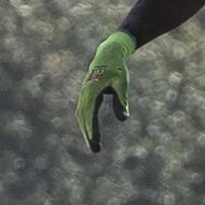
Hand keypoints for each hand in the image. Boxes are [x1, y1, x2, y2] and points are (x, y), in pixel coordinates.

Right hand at [77, 29, 135, 153]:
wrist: (108, 55)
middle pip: (83, 117)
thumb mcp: (122, 84)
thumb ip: (121, 100)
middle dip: (88, 134)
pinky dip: (87, 124)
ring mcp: (84, 94)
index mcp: (92, 90)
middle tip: (95, 149)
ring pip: (82, 116)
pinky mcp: (86, 96)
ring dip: (87, 131)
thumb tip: (123, 119)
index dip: (92, 128)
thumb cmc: (117, 69)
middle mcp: (85, 93)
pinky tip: (92, 134)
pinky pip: (84, 112)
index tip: (95, 141)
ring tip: (94, 146)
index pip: (90, 113)